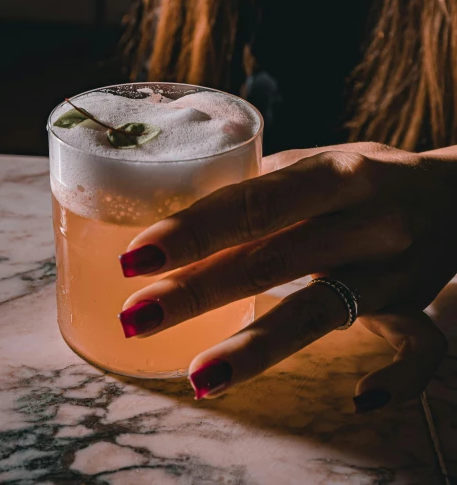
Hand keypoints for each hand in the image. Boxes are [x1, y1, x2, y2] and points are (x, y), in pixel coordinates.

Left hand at [118, 142, 456, 410]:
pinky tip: (362, 400)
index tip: (138, 256)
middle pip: (273, 260)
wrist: (455, 197)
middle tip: (137, 315)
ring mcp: (393, 270)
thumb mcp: (321, 161)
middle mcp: (366, 220)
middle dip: (198, 290)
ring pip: (323, 312)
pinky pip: (420, 349)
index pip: (254, 202)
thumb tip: (185, 207)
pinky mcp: (417, 306)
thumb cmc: (368, 176)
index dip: (194, 230)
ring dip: (256, 348)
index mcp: (337, 173)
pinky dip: (397, 379)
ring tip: (199, 376)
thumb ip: (262, 184)